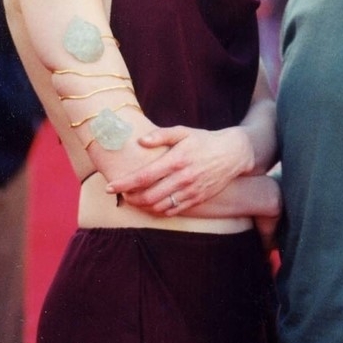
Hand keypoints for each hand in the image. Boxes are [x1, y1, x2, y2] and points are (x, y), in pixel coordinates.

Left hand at [105, 125, 253, 213]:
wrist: (233, 153)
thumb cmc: (204, 140)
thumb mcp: (183, 131)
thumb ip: (161, 135)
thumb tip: (141, 141)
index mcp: (176, 159)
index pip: (144, 176)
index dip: (124, 184)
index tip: (110, 186)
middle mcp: (183, 177)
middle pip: (149, 196)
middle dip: (131, 198)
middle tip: (122, 194)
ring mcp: (191, 190)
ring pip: (159, 206)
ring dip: (143, 206)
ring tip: (135, 200)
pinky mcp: (198, 199)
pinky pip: (173, 210)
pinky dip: (159, 211)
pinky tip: (153, 205)